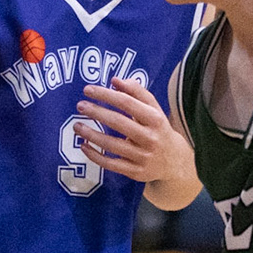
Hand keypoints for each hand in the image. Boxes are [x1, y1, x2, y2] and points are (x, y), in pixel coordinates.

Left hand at [74, 78, 194, 185]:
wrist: (175, 162)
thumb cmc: (158, 130)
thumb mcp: (154, 109)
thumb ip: (136, 92)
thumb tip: (115, 80)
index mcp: (155, 118)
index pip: (127, 103)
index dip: (106, 95)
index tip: (88, 89)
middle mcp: (150, 138)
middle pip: (119, 122)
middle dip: (97, 112)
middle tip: (80, 106)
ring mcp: (142, 156)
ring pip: (112, 145)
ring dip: (91, 134)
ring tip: (77, 126)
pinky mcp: (135, 172)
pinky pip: (111, 164)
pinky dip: (95, 156)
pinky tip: (84, 146)